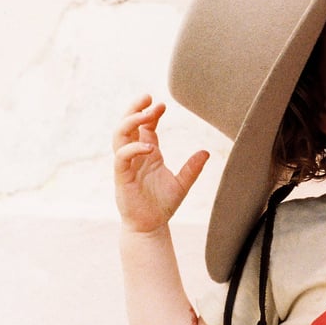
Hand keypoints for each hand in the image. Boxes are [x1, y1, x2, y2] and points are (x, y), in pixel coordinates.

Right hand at [113, 94, 208, 232]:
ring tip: (147, 112)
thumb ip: (192, 168)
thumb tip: (206, 151)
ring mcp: (126, 165)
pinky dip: (133, 148)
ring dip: (131, 121)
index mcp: (147, 153)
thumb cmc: (162, 205)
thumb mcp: (183, 183)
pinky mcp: (121, 178)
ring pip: (119, 136)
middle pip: (127, 125)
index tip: (162, 104)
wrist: (150, 227)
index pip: (144, 127)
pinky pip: (121, 158)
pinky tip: (149, 145)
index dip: (151, 113)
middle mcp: (135, 156)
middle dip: (135, 109)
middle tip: (149, 97)